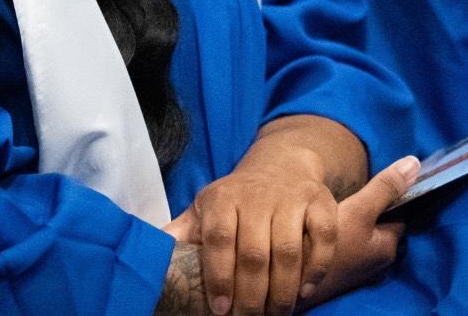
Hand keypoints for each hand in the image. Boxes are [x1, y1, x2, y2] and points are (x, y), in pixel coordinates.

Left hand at [167, 153, 341, 314]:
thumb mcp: (203, 211)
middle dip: (251, 296)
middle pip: (255, 253)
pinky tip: (304, 291)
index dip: (219, 278)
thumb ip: (178, 237)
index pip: (219, 240)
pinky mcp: (322, 201)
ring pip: (289, 251)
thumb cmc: (235, 202)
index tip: (220, 311)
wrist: (280, 167)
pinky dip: (317, 269)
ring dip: (282, 291)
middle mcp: (257, 195)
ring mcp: (292, 197)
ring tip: (275, 314)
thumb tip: (144, 263)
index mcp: (222, 198)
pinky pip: (324, 239)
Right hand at [298, 156, 416, 307]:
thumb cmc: (330, 249)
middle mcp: (377, 260)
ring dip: (352, 219)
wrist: (290, 284)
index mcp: (387, 248)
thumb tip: (414, 163)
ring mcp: (357, 266)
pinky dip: (340, 232)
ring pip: (360, 233)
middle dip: (370, 206)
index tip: (377, 176)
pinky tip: (325, 222)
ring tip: (337, 201)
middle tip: (353, 187)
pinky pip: (345, 243)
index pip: (399, 212)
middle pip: (378, 223)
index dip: (391, 192)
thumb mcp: (359, 211)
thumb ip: (385, 188)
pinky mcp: (338, 269)